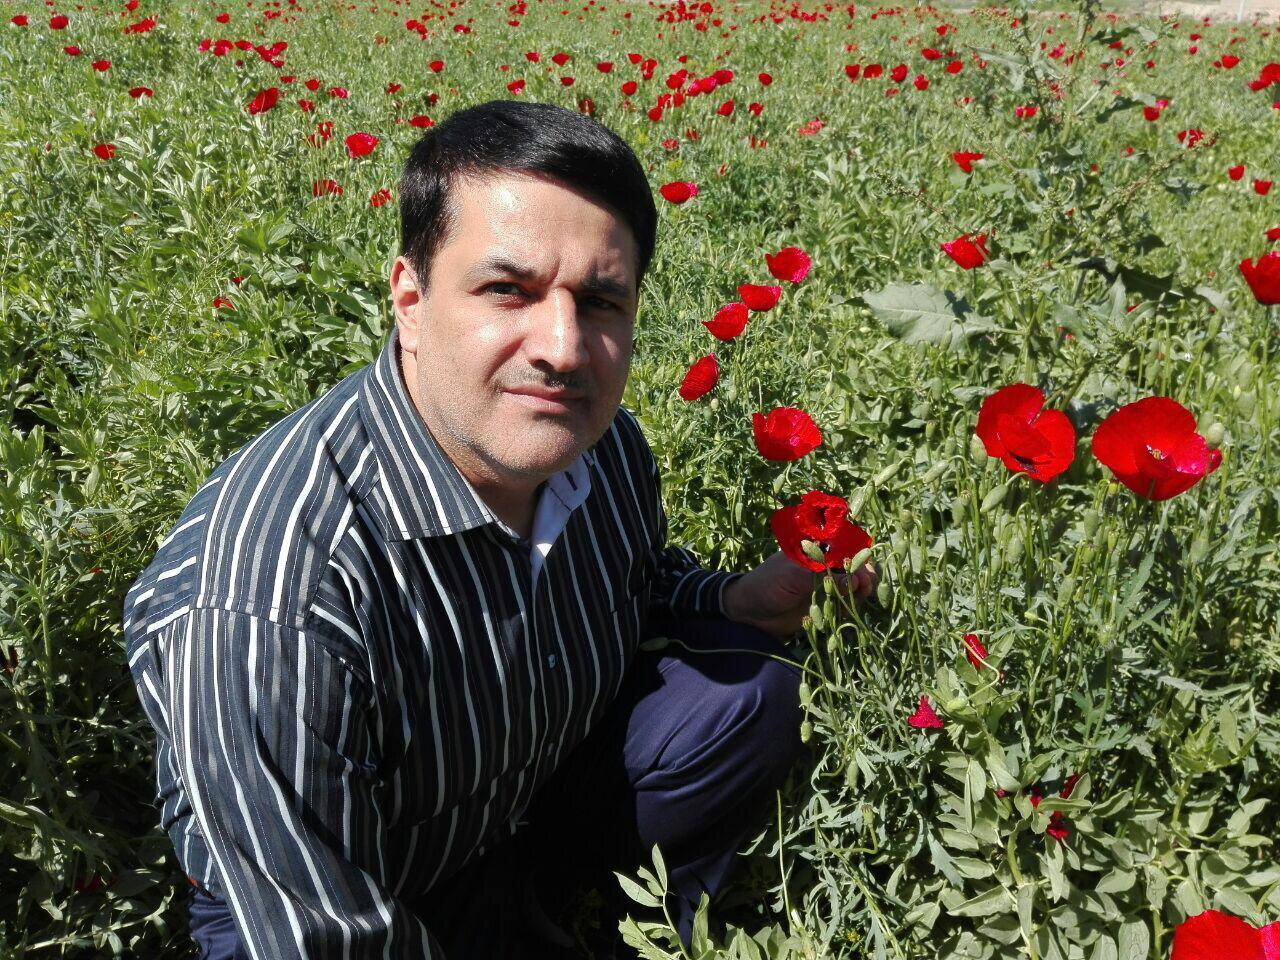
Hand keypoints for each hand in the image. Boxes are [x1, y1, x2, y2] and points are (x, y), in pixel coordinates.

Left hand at [722, 551, 877, 638]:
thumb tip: (854, 582)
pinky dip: (850, 607)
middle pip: (853, 566)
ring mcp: (825, 586)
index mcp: (814, 551)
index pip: (844, 547)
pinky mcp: (824, 605)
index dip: (857, 556)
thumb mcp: (792, 576)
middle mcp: (823, 566)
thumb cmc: (766, 585)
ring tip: (857, 600)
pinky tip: (846, 612)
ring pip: (853, 586)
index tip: (862, 570)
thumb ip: (823, 578)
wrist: (750, 612)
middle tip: (863, 587)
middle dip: (863, 575)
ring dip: (859, 592)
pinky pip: (845, 604)